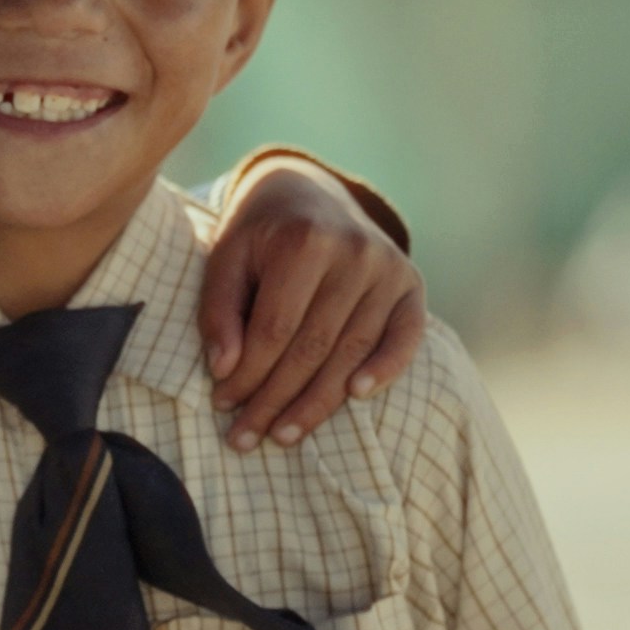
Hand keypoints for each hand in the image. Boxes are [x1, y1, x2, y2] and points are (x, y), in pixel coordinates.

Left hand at [200, 154, 427, 451]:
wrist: (308, 191)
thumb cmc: (259, 234)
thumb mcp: (226, 258)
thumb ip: (219, 310)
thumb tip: (224, 368)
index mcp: (304, 241)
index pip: (274, 329)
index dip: (247, 374)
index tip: (221, 405)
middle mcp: (354, 254)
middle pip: (312, 348)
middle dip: (274, 400)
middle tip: (244, 438)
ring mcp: (388, 269)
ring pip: (351, 352)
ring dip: (317, 402)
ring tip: (282, 435)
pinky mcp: (410, 283)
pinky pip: (406, 335)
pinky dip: (387, 368)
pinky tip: (356, 396)